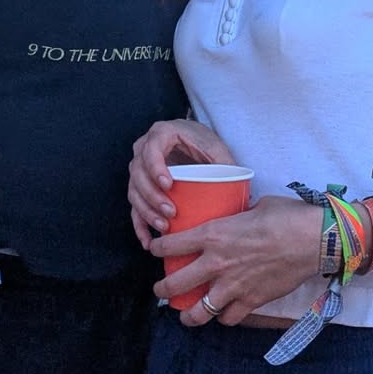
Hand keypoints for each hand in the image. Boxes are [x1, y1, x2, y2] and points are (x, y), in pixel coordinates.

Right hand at [128, 119, 234, 247]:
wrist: (193, 139)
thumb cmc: (203, 142)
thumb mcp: (216, 148)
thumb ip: (224, 164)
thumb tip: (238, 190)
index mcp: (161, 133)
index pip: (151, 150)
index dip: (156, 168)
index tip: (168, 185)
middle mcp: (144, 148)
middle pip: (139, 173)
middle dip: (152, 196)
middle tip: (170, 212)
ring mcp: (139, 167)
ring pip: (134, 191)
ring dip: (146, 211)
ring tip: (164, 227)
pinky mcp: (140, 185)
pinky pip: (134, 205)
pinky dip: (139, 224)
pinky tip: (148, 240)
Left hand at [149, 196, 322, 325]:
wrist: (312, 239)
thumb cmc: (286, 215)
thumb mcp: (254, 206)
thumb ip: (239, 215)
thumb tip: (238, 214)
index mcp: (213, 234)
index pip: (172, 245)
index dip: (158, 248)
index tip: (155, 249)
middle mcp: (217, 263)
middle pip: (176, 284)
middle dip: (163, 288)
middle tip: (160, 289)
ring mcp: (233, 286)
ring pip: (198, 311)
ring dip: (188, 315)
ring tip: (184, 315)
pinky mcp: (251, 301)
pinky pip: (228, 318)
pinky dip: (223, 318)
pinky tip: (222, 314)